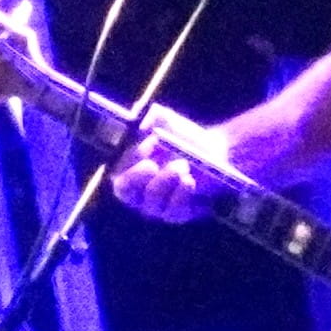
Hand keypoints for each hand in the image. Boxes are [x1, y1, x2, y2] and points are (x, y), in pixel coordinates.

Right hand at [108, 111, 241, 225]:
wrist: (214, 151)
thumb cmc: (181, 137)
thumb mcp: (167, 121)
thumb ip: (153, 116)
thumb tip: (143, 124)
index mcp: (126, 171)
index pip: (116, 173)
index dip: (130, 160)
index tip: (151, 142)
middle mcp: (137, 192)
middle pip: (126, 193)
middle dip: (139, 176)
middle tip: (154, 164)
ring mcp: (157, 206)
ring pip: (152, 202)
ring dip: (166, 181)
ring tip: (183, 165)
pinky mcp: (177, 214)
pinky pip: (174, 212)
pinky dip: (181, 195)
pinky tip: (190, 181)